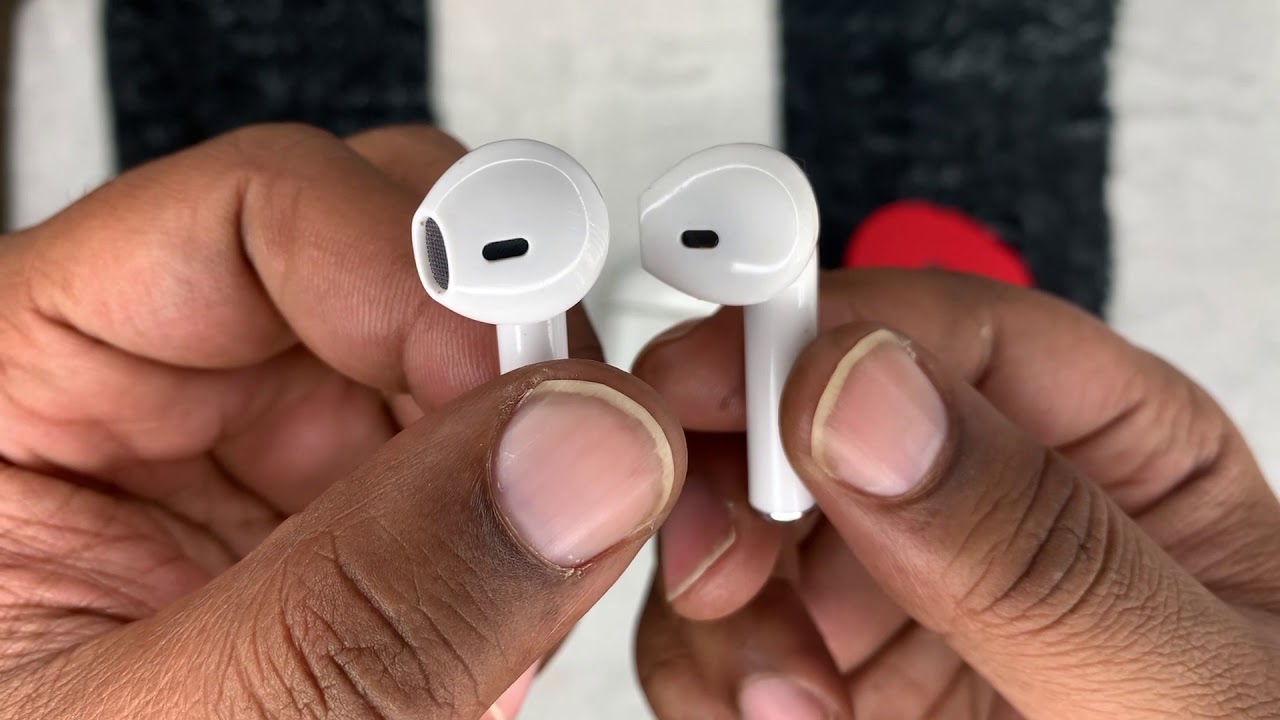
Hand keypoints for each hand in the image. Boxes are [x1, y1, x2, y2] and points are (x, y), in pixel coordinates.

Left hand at [0, 123, 685, 718]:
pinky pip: (482, 464)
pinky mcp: (349, 536)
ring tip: (520, 589)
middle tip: (574, 451)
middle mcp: (160, 404)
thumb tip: (582, 442)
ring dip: (536, 445)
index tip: (532, 375)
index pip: (252, 213)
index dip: (418, 264)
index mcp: (28, 395)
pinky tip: (503, 624)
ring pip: (457, 355)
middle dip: (505, 341)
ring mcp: (267, 468)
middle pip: (378, 251)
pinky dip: (537, 525)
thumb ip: (379, 597)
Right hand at [634, 271, 1279, 718]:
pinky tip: (780, 716)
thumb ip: (1039, 550)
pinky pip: (713, 637)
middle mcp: (982, 508)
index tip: (718, 377)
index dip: (816, 328)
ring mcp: (894, 596)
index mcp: (1109, 453)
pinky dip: (710, 676)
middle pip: (804, 413)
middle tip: (724, 555)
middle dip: (738, 476)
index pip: (944, 331)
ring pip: (736, 526)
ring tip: (789, 697)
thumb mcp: (1197, 691)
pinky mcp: (828, 677)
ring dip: (722, 604)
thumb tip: (871, 401)